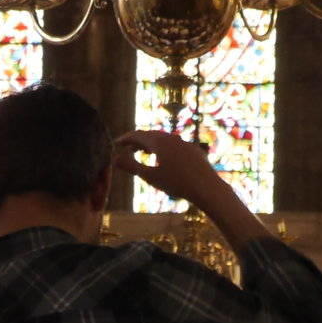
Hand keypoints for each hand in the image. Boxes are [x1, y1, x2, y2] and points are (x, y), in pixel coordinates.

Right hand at [116, 128, 237, 214]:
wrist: (207, 188)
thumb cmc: (176, 183)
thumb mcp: (150, 177)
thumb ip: (131, 166)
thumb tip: (114, 159)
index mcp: (158, 141)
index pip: (137, 135)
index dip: (124, 139)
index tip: (115, 143)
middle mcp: (171, 137)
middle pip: (150, 135)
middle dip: (136, 141)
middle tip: (126, 148)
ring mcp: (183, 142)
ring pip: (163, 139)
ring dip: (150, 144)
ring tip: (143, 152)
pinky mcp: (192, 150)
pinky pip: (173, 145)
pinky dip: (163, 148)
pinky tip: (164, 159)